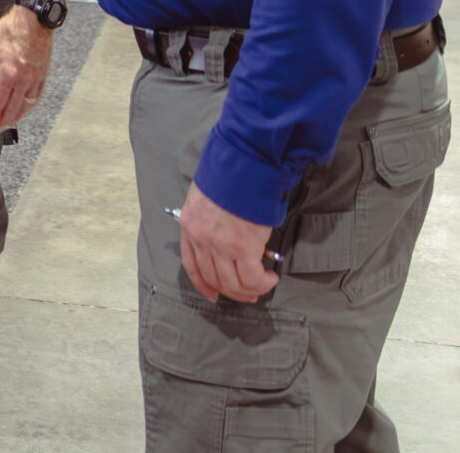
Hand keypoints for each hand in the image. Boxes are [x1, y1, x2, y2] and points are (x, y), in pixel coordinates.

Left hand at [0, 4, 52, 129]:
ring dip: (16, 117)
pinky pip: (36, 97)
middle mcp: (23, 80)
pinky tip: (24, 109)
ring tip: (8, 123)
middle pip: (12, 109)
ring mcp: (35, 79)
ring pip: (25, 106)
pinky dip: (29, 107)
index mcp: (7, 73)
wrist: (36, 19)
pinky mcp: (42, 76)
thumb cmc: (13, 28)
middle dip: (2, 121)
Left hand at [176, 182, 277, 304]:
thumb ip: (209, 224)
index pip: (192, 266)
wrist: (245, 163)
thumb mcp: (206, 199)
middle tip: (249, 293)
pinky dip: (263, 283)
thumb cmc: (229, 175)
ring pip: (234, 284)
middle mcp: (201, 239)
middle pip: (214, 279)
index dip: (203, 285)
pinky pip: (252, 279)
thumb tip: (227, 246)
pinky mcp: (243, 247)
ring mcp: (221, 245)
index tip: (213, 295)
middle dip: (233, 292)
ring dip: (251, 290)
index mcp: (189, 226)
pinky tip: (270, 277)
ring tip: (264, 283)